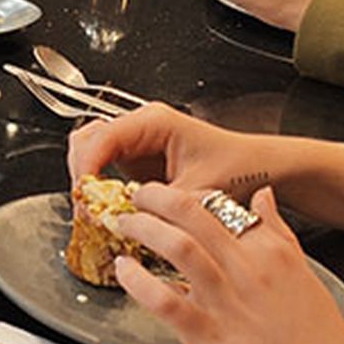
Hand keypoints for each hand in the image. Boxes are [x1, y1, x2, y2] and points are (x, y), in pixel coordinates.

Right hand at [67, 103, 277, 197]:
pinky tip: (106, 209)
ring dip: (88, 181)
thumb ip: (164, 206)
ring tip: (94, 210)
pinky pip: (104, 169)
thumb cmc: (240, 169)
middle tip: (86, 207)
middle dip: (81, 173)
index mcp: (154, 122)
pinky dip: (99, 189)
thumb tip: (130, 221)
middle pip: (88, 140)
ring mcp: (137, 144)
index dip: (87, 167)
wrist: (262, 172)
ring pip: (91, 153)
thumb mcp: (202, 192)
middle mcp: (141, 128)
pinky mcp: (138, 163)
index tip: (84, 195)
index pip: (102, 137)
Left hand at [114, 185, 343, 343]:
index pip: (221, 203)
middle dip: (155, 197)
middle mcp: (248, 271)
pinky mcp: (209, 336)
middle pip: (192, 213)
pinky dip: (138, 281)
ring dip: (143, 228)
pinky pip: (165, 301)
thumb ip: (279, 233)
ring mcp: (227, 302)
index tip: (171, 194)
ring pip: (178, 247)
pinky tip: (124, 270)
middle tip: (137, 195)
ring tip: (125, 223)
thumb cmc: (319, 339)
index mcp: (273, 253)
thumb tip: (264, 196)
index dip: (188, 193)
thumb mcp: (305, 276)